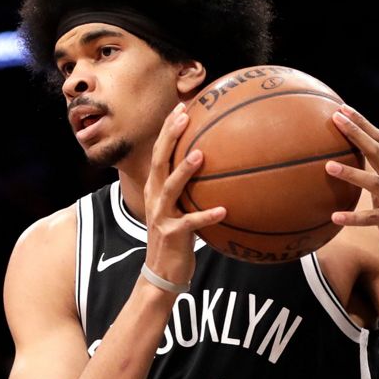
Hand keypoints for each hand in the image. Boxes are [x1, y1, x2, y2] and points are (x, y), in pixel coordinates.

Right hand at [143, 102, 227, 284]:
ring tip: (201, 155)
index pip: (159, 152)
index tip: (181, 106)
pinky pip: (191, 223)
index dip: (168, 129)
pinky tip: (224, 210)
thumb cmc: (177, 237)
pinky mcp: (172, 235)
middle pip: (159, 161)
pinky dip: (207, 216)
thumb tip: (218, 168)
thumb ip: (192, 189)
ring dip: (184, 170)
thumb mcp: (180, 208)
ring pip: (170, 188)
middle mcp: (155, 198)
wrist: (161, 272)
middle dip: (170, 137)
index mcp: (157, 189)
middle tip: (185, 116)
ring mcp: (161, 216)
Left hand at [325, 104, 378, 267]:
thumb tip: (335, 160)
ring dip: (351, 173)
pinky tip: (334, 216)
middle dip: (357, 133)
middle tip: (336, 120)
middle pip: (377, 151)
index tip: (342, 109)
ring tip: (328, 166)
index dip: (362, 123)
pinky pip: (370, 219)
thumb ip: (368, 173)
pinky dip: (353, 217)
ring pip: (374, 183)